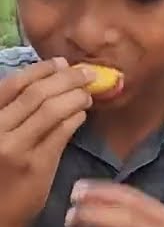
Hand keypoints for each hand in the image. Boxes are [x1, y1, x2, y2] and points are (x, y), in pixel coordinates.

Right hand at [0, 58, 93, 226]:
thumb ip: (14, 115)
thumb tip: (47, 84)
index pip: (13, 85)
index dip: (40, 70)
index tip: (61, 63)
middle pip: (36, 94)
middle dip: (66, 79)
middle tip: (87, 74)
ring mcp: (16, 147)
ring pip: (51, 110)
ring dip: (75, 96)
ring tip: (88, 94)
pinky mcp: (37, 164)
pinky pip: (62, 132)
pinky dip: (75, 117)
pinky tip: (82, 114)